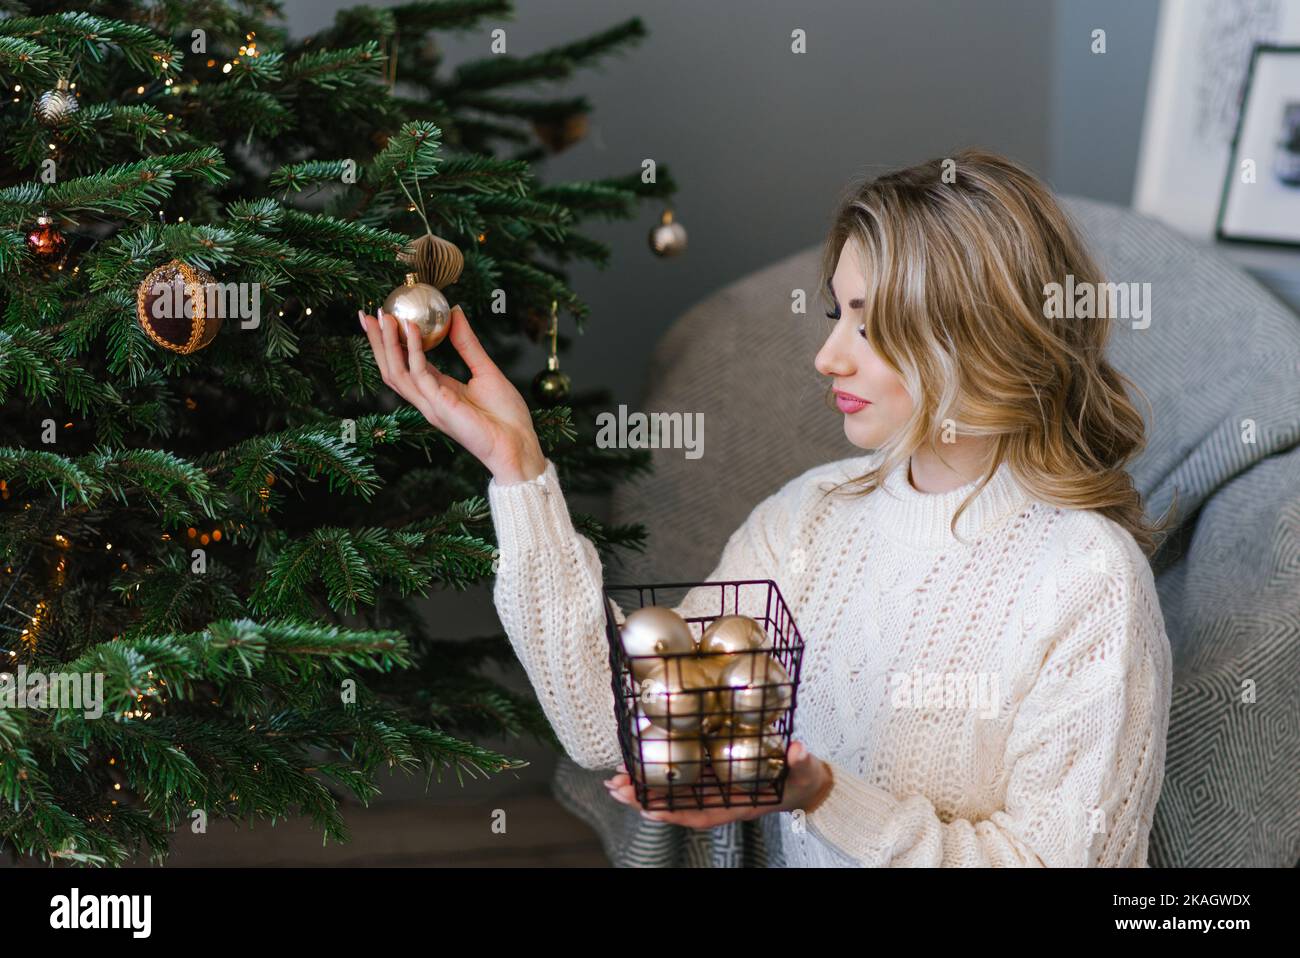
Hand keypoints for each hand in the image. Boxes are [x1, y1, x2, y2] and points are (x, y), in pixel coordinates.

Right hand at [359, 304, 546, 482]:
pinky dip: (414, 351)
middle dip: (379, 342)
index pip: (407, 364)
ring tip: (385, 317)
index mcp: (438, 392)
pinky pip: (419, 375)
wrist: (518, 444)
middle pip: (392, 369)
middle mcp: (428, 400)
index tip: (384, 318)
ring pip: (397, 373)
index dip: (393, 342)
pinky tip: (413, 329)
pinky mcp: (440, 406)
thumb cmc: (506, 416)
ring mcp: (431, 405)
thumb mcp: (486, 370)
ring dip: (388, 344)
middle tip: (370, 314)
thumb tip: (456, 312)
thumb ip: (467, 343)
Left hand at [602, 740, 830, 828]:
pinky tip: (637, 760)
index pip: (701, 814)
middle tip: (616, 787)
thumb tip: (798, 750)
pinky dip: (657, 769)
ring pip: (672, 791)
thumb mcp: (805, 771)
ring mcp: (711, 788)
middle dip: (644, 798)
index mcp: (736, 805)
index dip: (674, 813)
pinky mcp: (708, 774)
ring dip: (643, 785)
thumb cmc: (801, 779)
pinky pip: (679, 775)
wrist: (801, 780)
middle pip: (676, 804)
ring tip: (615, 778)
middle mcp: (718, 800)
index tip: (649, 808)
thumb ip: (802, 763)